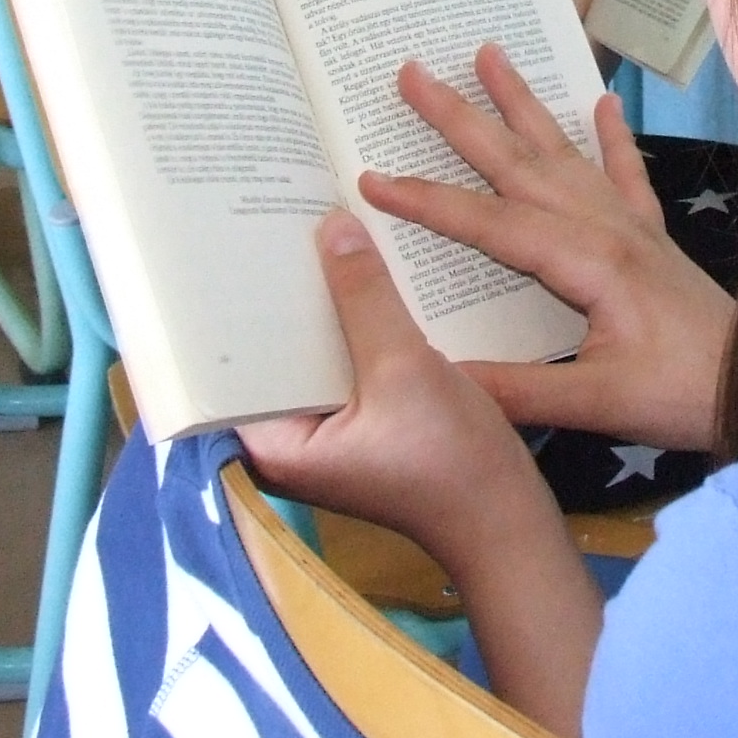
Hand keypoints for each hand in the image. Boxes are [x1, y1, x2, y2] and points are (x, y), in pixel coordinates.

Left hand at [242, 213, 600, 736]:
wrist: (510, 521)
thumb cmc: (451, 463)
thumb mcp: (404, 367)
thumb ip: (365, 297)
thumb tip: (332, 226)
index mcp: (274, 442)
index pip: (230, 364)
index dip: (229, 304)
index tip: (227, 243)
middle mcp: (288, 439)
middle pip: (273, 351)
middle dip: (282, 293)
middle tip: (271, 216)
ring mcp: (328, 431)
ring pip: (314, 351)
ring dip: (323, 304)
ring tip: (315, 229)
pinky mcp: (363, 422)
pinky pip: (346, 361)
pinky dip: (355, 325)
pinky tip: (364, 274)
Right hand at [359, 43, 732, 452]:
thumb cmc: (684, 396)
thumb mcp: (599, 404)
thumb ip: (519, 390)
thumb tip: (439, 376)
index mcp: (587, 263)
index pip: (491, 223)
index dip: (428, 202)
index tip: (370, 178)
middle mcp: (606, 230)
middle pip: (520, 165)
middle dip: (462, 119)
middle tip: (413, 72)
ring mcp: (633, 228)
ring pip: (565, 154)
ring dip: (524, 104)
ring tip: (489, 53)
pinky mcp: (654, 240)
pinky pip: (626, 175)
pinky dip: (611, 137)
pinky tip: (601, 101)